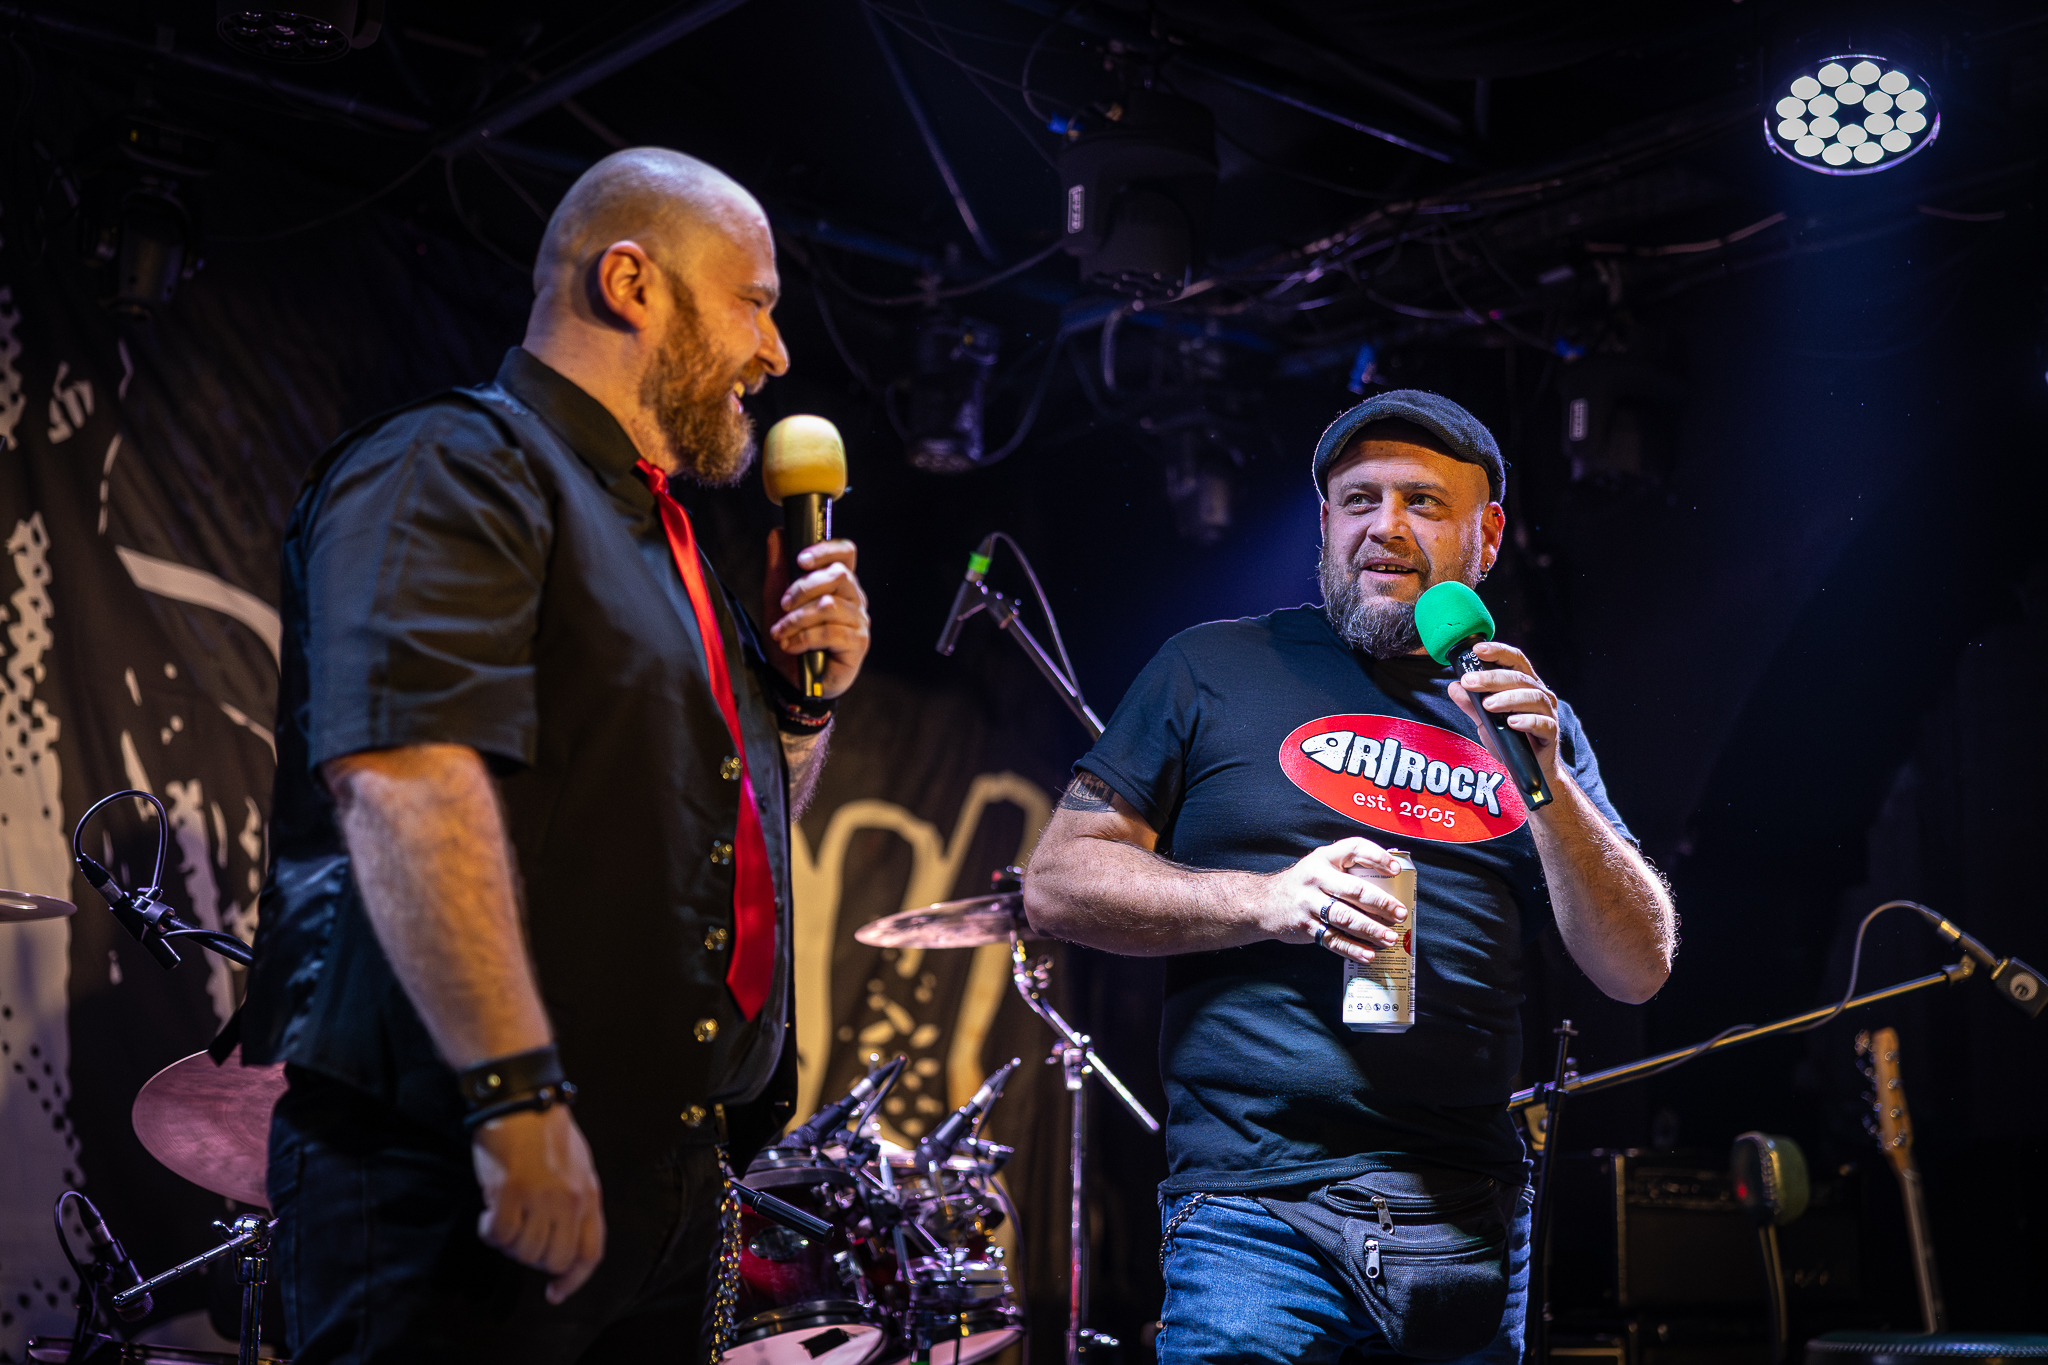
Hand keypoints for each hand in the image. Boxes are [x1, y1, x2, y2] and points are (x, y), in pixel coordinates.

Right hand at [472, 1105, 605, 1304]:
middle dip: (533, 1257)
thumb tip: (563, 1240)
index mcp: (589, 1194)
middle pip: (554, 1259)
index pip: (590, 1253)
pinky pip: (499, 1236)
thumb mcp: (577, 1166)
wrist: (522, 1099)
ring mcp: (541, 1199)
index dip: (573, 1280)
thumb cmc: (545, 1130)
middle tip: (519, 1233)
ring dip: (509, 1242)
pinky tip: (489, 1212)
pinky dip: (490, 1231)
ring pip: (524, 1252)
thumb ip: (574, 1203)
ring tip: (505, 1215)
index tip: (555, 1293)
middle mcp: (570, 1201)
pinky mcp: (510, 1193)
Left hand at [763, 529, 870, 698]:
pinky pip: (830, 632)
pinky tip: (791, 646)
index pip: (846, 553)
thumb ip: (778, 569)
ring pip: (829, 606)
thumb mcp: (776, 602)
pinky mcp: (858, 644)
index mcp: (840, 583)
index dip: (826, 550)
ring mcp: (859, 621)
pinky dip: (803, 638)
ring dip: (797, 619)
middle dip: (803, 588)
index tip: (800, 560)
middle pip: (838, 576)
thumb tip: (777, 533)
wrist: (792, 681)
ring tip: (780, 633)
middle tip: (783, 604)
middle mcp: (855, 599)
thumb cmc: (791, 639)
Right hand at [1260, 837, 1409, 964]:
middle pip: (1354, 890)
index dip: (1377, 857)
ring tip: (1389, 938)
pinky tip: (1368, 954)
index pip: (1354, 848)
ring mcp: (1309, 902)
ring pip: (1345, 917)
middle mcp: (1316, 877)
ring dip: (1371, 930)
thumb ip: (1346, 871)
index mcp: (1324, 858)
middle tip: (1400, 914)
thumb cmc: (1303, 884)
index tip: (1396, 871)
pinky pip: (1333, 939)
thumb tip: (1389, 889)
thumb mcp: (1320, 866)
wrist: (1263, 902)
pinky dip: (1352, 948)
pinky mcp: (1305, 925)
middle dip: (1381, 903)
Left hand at [1448, 639, 1564, 783]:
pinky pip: (1543, 724)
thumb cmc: (1511, 739)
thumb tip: (1454, 686)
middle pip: (1519, 678)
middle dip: (1492, 678)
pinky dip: (1527, 721)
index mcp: (1524, 685)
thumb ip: (1471, 704)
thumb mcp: (1485, 721)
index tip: (1477, 649)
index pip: (1514, 660)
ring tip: (1487, 704)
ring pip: (1533, 697)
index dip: (1498, 651)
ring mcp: (1548, 713)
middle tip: (1469, 681)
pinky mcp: (1551, 733)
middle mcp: (1539, 694)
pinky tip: (1511, 723)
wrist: (1530, 770)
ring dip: (1508, 698)